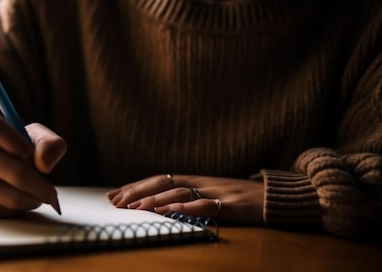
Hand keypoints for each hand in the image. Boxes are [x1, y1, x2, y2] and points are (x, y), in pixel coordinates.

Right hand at [0, 109, 65, 216]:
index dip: (17, 141)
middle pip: (15, 171)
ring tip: (37, 196)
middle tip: (51, 192)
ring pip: (11, 196)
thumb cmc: (3, 150)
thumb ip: (46, 142)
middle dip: (41, 186)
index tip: (28, 153)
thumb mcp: (25, 135)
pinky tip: (17, 200)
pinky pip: (2, 211)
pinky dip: (18, 209)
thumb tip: (45, 165)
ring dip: (33, 199)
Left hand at [106, 174, 263, 224]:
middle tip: (116, 201)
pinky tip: (167, 211)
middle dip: (137, 191)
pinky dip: (184, 207)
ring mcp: (215, 191)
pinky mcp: (230, 204)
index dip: (135, 186)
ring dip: (154, 199)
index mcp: (195, 180)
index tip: (114, 194)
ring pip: (178, 191)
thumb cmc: (242, 198)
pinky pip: (204, 205)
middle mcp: (201, 182)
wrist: (275, 195)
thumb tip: (161, 205)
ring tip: (134, 207)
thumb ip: (190, 198)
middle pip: (162, 182)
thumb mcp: (212, 195)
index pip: (158, 179)